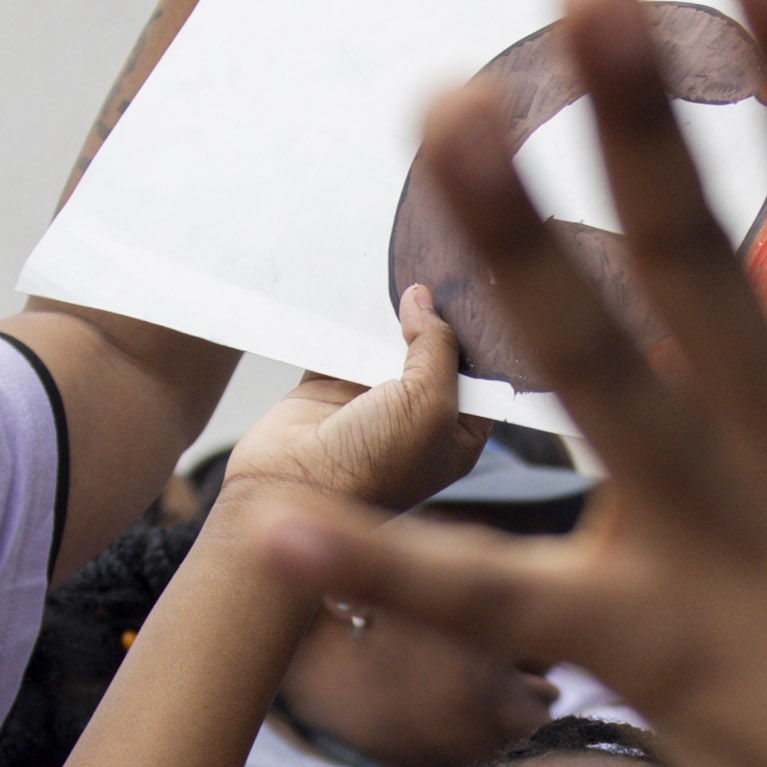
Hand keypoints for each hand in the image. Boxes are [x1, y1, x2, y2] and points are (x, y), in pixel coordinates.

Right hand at [219, 285, 481, 520]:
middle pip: (431, 353)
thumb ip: (435, 346)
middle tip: (432, 278)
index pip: (477, 374)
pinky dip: (345, 323)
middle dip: (430, 320)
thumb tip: (422, 299)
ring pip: (385, 345)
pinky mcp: (328, 390)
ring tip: (393, 276)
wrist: (289, 489)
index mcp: (455, 434)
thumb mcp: (428, 402)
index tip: (470, 297)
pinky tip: (354, 293)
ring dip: (385, 317)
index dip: (475, 337)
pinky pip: (341, 344)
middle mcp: (416, 419)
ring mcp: (370, 403)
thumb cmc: (371, 467)